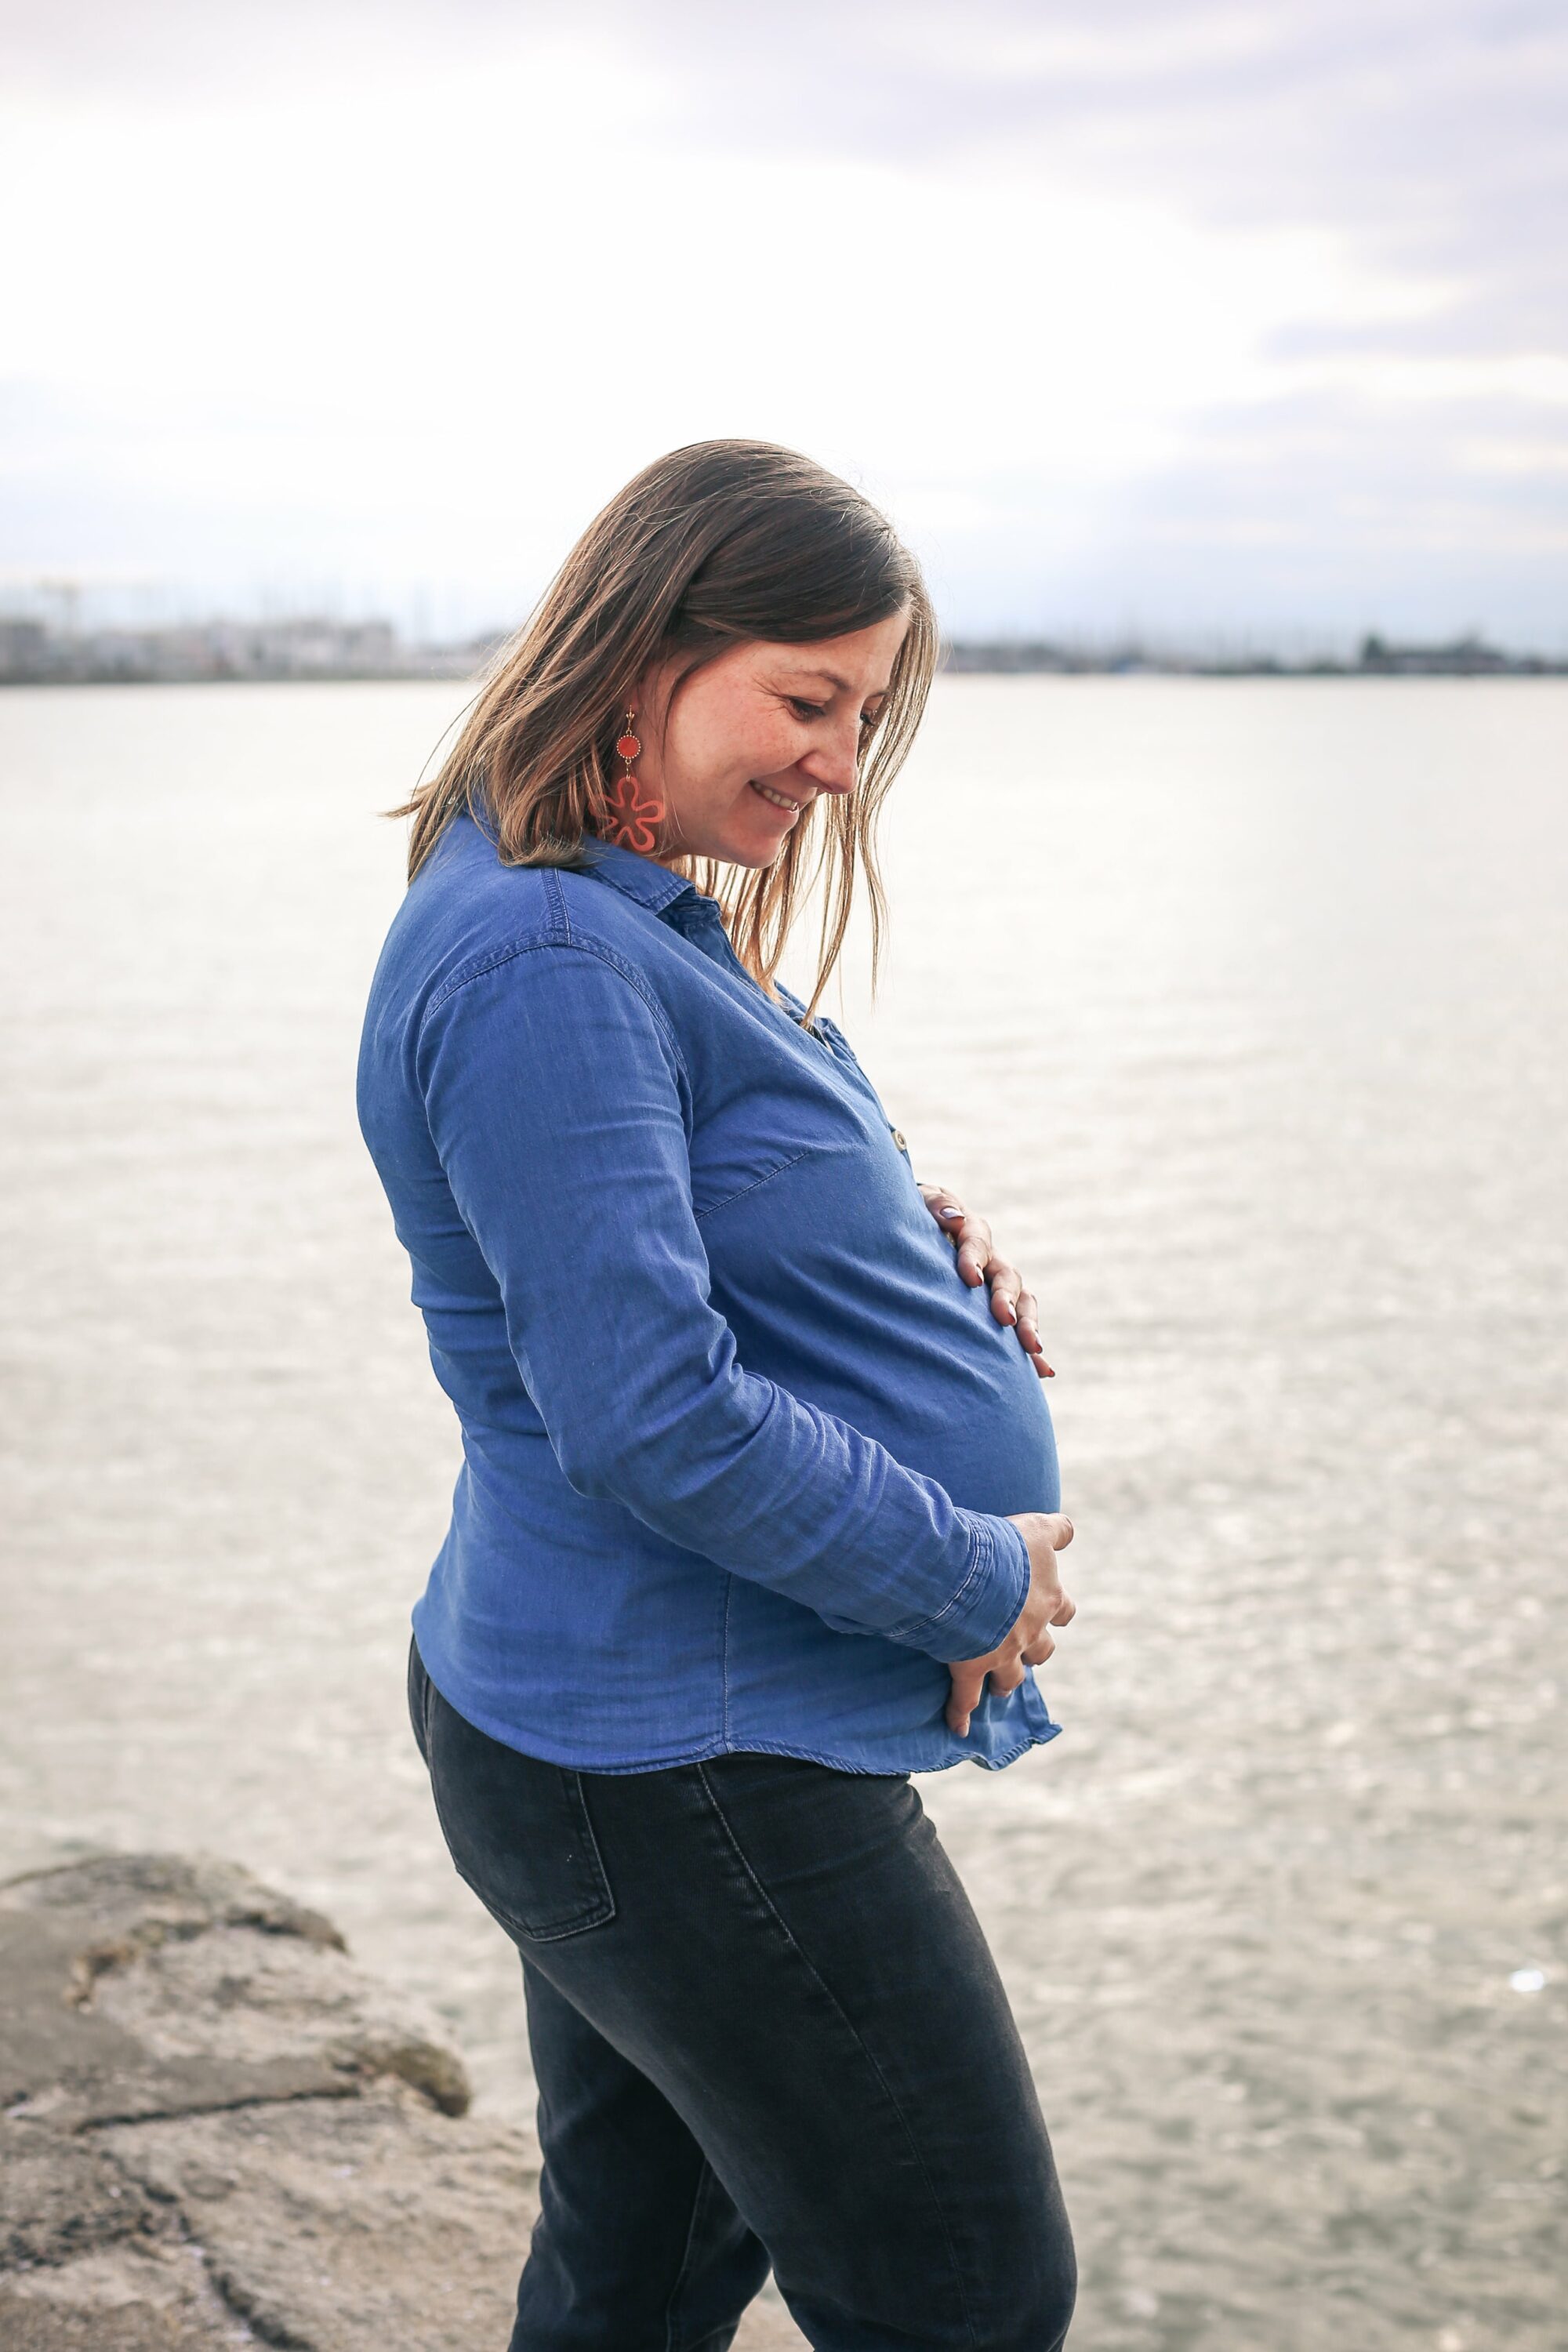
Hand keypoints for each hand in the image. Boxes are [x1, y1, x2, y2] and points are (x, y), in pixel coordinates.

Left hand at [917, 1184, 1052, 1377]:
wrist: (917, 1228)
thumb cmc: (915, 1215)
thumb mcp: (922, 1202)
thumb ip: (936, 1205)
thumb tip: (954, 1219)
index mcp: (971, 1231)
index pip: (977, 1242)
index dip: (973, 1258)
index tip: (969, 1279)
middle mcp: (991, 1258)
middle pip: (1006, 1277)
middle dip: (1006, 1299)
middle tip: (1006, 1319)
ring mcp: (998, 1284)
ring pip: (1021, 1302)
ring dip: (1027, 1324)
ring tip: (1033, 1348)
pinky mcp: (998, 1307)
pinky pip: (1019, 1326)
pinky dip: (1029, 1349)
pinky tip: (1044, 1371)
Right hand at [944, 1511, 1075, 1736]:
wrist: (971, 1574)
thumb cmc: (1005, 1548)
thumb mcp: (1036, 1529)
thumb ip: (1057, 1529)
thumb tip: (1069, 1529)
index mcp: (1048, 1598)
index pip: (1063, 1610)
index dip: (1058, 1611)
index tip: (1054, 1612)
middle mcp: (1030, 1631)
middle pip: (1042, 1650)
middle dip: (1034, 1652)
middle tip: (1024, 1651)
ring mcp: (1002, 1654)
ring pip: (1011, 1678)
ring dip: (1006, 1682)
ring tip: (999, 1688)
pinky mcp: (970, 1667)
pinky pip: (966, 1699)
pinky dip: (961, 1714)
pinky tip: (958, 1728)